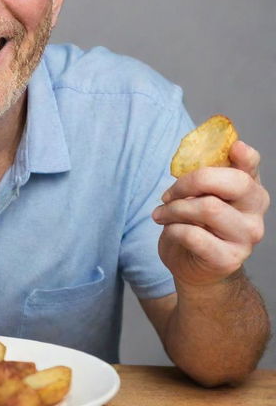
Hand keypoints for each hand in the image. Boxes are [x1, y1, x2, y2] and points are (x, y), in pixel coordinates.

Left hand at [152, 141, 269, 287]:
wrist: (195, 268)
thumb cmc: (195, 224)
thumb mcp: (197, 197)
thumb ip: (201, 177)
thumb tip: (187, 157)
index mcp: (248, 188)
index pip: (252, 166)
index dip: (246, 155)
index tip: (234, 148)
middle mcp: (254, 210)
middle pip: (233, 183)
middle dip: (190, 182)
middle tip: (168, 194)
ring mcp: (246, 236)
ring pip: (208, 208)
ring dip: (174, 209)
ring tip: (161, 214)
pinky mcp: (229, 258)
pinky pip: (194, 235)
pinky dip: (173, 229)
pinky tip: (169, 230)